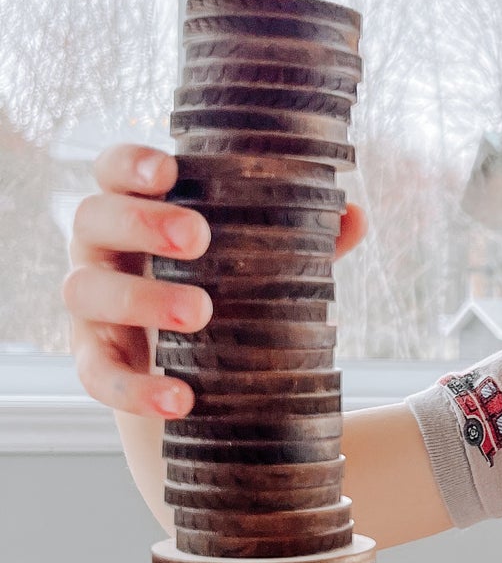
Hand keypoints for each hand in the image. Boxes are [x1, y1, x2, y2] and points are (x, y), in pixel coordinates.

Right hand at [64, 142, 367, 418]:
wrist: (191, 367)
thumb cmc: (221, 286)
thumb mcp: (255, 259)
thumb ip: (299, 238)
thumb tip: (355, 216)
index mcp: (134, 208)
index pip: (113, 170)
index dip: (132, 164)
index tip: (169, 170)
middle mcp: (99, 248)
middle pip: (94, 219)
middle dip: (143, 223)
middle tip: (197, 238)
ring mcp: (89, 305)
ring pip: (85, 291)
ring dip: (141, 298)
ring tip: (199, 313)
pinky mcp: (92, 359)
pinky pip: (96, 375)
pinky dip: (134, 388)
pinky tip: (179, 398)